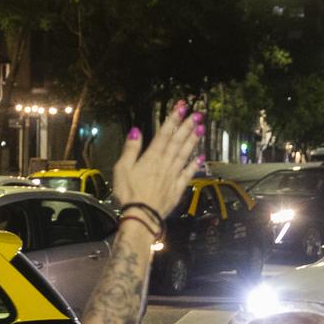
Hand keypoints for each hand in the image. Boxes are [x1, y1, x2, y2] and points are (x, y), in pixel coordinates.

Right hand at [113, 100, 203, 221]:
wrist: (141, 217)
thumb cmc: (128, 193)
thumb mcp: (122, 169)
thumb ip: (131, 149)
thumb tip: (136, 130)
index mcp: (151, 157)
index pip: (164, 134)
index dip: (173, 120)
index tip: (182, 107)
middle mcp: (165, 163)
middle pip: (178, 142)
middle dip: (187, 126)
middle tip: (197, 113)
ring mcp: (173, 175)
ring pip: (185, 154)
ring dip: (193, 140)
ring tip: (201, 128)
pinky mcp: (177, 188)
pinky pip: (188, 174)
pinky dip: (195, 164)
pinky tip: (201, 157)